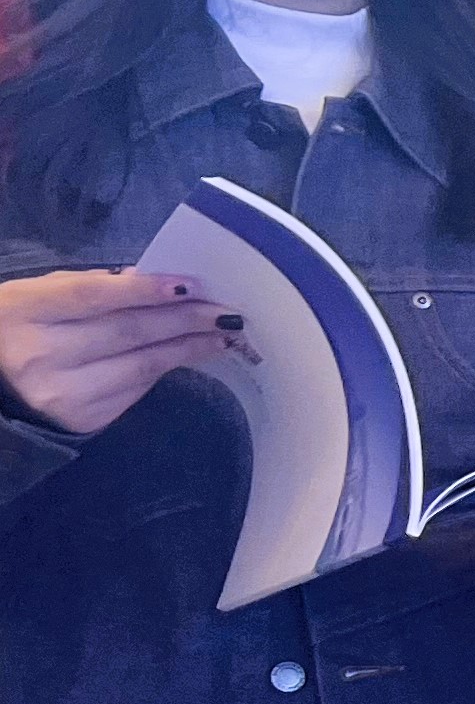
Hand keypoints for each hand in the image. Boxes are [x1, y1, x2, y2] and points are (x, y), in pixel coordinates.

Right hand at [0, 268, 237, 434]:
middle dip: (184, 319)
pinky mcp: (82, 420)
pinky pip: (136, 390)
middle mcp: (39, 355)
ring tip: (222, 334)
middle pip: (127, 331)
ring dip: (188, 348)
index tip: (191, 285)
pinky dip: (164, 368)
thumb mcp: (40, 295)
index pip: (94, 296)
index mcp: (23, 311)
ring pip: (141, 365)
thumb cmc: (21, 327)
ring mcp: (62, 393)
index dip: (145, 290)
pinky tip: (187, 354)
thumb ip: (93, 286)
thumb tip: (157, 283)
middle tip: (225, 311)